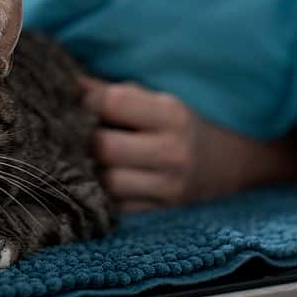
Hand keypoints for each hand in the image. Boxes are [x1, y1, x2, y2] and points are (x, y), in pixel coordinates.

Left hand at [80, 75, 296, 211]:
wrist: (228, 162)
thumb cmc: (178, 124)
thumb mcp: (156, 100)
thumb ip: (113, 93)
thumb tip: (68, 84)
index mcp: (171, 115)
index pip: (113, 102)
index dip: (87, 100)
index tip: (81, 101)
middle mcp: (172, 152)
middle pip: (104, 147)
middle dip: (86, 139)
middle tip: (80, 134)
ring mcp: (169, 187)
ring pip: (108, 182)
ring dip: (93, 170)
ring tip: (92, 158)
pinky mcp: (162, 212)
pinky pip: (117, 206)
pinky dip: (105, 193)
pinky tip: (104, 178)